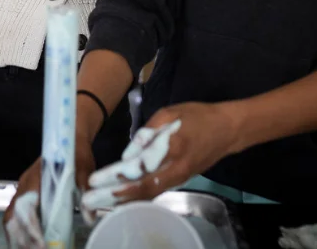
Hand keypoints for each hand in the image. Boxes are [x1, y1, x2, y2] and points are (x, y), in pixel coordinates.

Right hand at [3, 131, 96, 246]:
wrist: (69, 136)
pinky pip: (15, 218)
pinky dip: (19, 234)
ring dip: (18, 240)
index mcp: (36, 178)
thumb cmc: (76, 152)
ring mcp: (23, 191)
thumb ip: (85, 191)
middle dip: (22, 240)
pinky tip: (28, 246)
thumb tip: (89, 218)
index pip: (25, 207)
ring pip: (11, 220)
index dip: (31, 229)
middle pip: (13, 218)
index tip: (41, 245)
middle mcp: (24, 186)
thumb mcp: (85, 170)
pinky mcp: (26, 196)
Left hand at [82, 102, 238, 208]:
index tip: (94, 180)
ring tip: (98, 203)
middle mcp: (176, 170)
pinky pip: (155, 192)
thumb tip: (128, 155)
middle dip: (113, 197)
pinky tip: (120, 199)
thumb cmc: (198, 116)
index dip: (116, 177)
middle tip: (88, 201)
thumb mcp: (170, 113)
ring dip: (122, 200)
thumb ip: (148, 133)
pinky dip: (136, 198)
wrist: (228, 130)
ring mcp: (180, 178)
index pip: (140, 169)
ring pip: (148, 195)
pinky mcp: (181, 180)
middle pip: (141, 189)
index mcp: (172, 149)